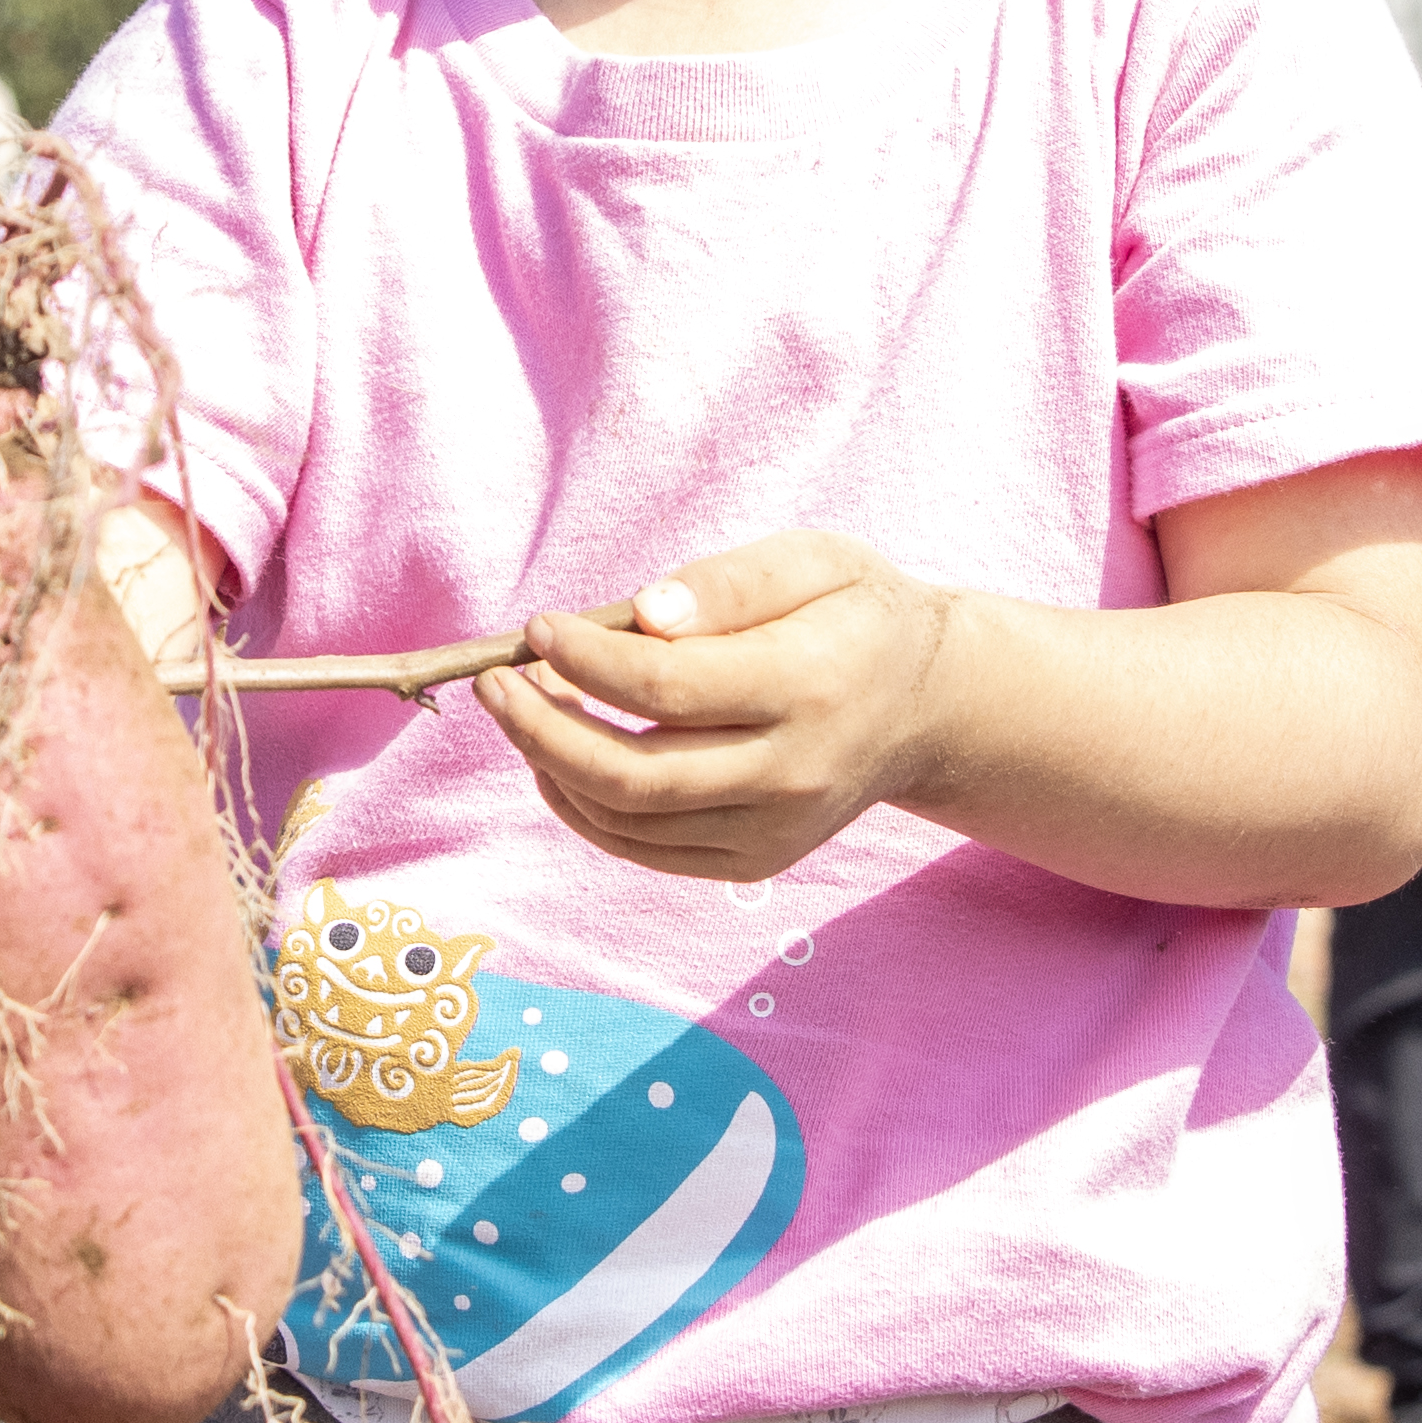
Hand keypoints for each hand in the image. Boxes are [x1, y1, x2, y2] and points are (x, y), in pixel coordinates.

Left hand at [476, 530, 952, 882]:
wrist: (927, 706)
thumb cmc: (855, 614)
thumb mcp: (814, 560)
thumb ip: (729, 583)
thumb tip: (644, 615)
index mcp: (806, 686)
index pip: (667, 688)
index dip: (586, 660)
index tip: (537, 628)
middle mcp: (790, 773)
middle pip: (634, 775)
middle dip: (541, 729)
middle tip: (494, 682)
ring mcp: (773, 830)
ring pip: (629, 820)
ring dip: (552, 766)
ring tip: (522, 707)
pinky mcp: (755, 862)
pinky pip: (645, 848)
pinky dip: (584, 808)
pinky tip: (558, 757)